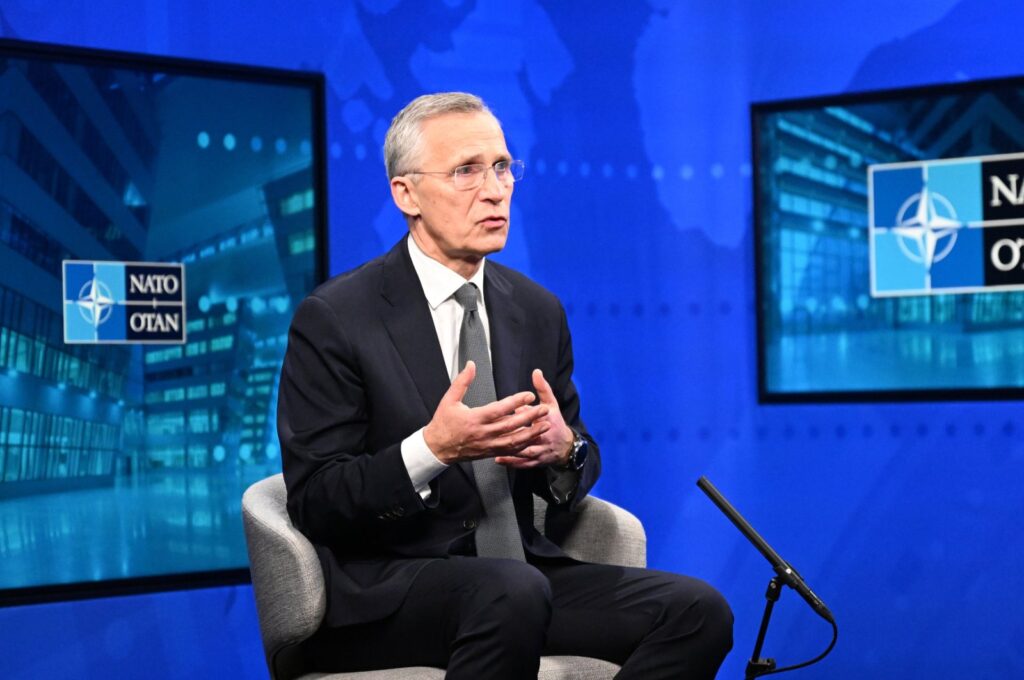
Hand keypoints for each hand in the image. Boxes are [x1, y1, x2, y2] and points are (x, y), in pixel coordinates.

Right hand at [423, 361, 550, 464]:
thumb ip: (462, 382)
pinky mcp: (489, 452)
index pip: (499, 409)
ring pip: (514, 440)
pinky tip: (533, 439)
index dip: (515, 402)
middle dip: (529, 417)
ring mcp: (487, 445)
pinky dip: (523, 445)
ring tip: (545, 425)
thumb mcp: (449, 399)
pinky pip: (510, 450)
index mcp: (474, 418)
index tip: (529, 395)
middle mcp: (483, 433)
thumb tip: (471, 365)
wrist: (437, 448)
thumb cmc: (443, 423)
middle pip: (511, 425)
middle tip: (543, 409)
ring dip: (531, 433)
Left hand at [494, 369, 574, 468]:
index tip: (512, 409)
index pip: (535, 416)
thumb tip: (536, 372)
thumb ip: (542, 388)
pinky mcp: (536, 461)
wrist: (566, 446)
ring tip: (493, 447)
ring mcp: (540, 450)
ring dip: (510, 449)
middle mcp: (544, 437)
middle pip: (528, 435)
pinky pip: (523, 463)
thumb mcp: (551, 404)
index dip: (524, 413)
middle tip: (495, 429)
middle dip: (513, 433)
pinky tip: (498, 459)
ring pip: (524, 450)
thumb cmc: (555, 423)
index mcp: (547, 421)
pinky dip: (511, 462)